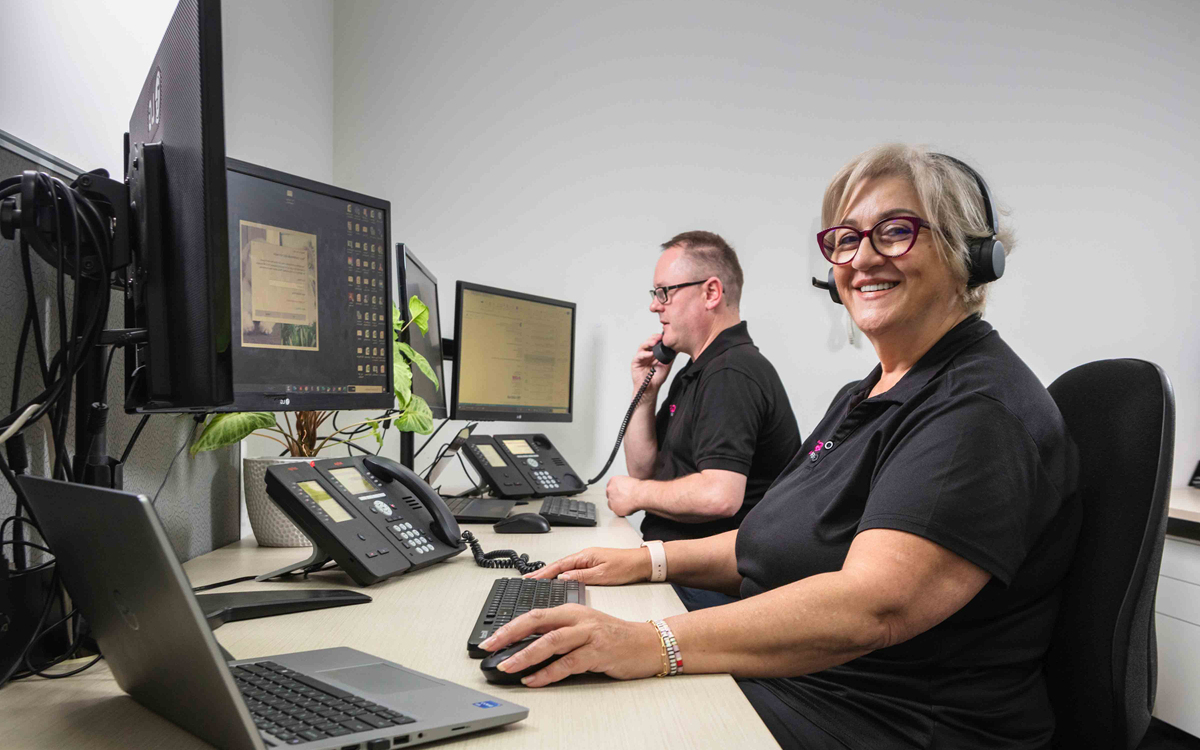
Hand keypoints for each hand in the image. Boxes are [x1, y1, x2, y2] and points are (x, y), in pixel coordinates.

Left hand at [477, 605, 662, 686]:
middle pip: (538, 622)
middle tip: (491, 648)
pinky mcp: (598, 652)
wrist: (647, 643)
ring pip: (551, 642)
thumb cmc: (614, 636)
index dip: (510, 626)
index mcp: (572, 610)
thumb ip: (559, 631)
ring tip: (508, 666)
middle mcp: (578, 619)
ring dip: (526, 655)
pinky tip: (535, 680)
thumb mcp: (584, 627)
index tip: (491, 639)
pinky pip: (568, 663)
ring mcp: (589, 635)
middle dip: (510, 635)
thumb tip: (526, 646)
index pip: (534, 614)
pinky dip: (548, 673)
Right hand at [525, 546, 650, 584]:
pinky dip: (562, 574)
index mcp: (585, 556)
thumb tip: (563, 577)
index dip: (544, 572)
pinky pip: (572, 569)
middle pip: (559, 565)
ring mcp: (588, 560)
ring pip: (565, 567)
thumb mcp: (603, 575)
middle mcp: (585, 556)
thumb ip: (581, 576)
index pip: (559, 565)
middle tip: (528, 579)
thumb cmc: (626, 566)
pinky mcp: (593, 565)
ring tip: (538, 581)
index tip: (531, 578)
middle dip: (542, 572)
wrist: (642, 563)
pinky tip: (558, 579)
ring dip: (551, 573)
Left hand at [606, 475, 641, 515]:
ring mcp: (611, 499)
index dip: (615, 491)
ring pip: (611, 504)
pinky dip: (621, 511)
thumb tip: (622, 490)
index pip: (610, 486)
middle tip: (623, 500)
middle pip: (609, 495)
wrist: (640, 495)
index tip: (618, 494)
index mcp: (613, 480)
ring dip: (617, 505)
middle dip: (615, 498)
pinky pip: (616, 511)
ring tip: (627, 505)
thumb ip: (622, 485)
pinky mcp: (614, 508)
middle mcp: (610, 489)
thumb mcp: (628, 481)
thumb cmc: (638, 488)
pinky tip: (627, 508)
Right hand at [632, 333, 671, 392]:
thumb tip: (677, 347)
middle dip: (654, 338)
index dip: (659, 338)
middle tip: (660, 337)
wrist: (651, 388)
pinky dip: (644, 354)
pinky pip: (639, 356)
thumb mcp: (667, 364)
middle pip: (648, 342)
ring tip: (655, 342)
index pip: (654, 342)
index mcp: (653, 353)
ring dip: (648, 343)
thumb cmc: (657, 378)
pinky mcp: (635, 362)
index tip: (665, 335)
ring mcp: (640, 357)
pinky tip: (650, 354)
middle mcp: (646, 354)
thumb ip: (671, 356)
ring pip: (642, 346)